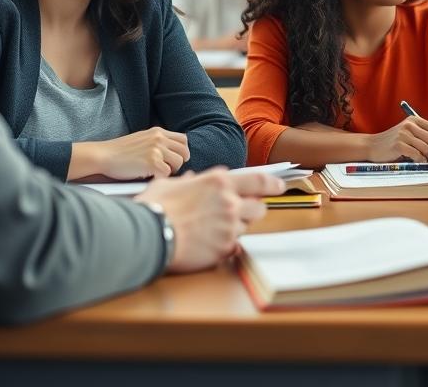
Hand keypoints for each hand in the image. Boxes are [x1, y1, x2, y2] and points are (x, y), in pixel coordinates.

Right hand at [88, 127, 189, 179]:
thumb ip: (157, 142)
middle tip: (167, 169)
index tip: (173, 160)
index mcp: (157, 132)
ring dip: (171, 170)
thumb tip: (172, 152)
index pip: (183, 140)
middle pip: (184, 151)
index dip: (181, 151)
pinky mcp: (152, 162)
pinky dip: (160, 177)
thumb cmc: (119, 151)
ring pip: (179, 162)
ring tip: (157, 172)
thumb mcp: (142, 139)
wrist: (103, 155)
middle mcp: (159, 138)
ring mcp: (156, 149)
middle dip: (179, 162)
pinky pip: (167, 173)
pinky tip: (149, 176)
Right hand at [136, 168, 285, 272]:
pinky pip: (233, 246)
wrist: (148, 235)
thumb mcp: (169, 184)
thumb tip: (191, 179)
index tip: (280, 186)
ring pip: (245, 228)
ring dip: (234, 228)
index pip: (258, 180)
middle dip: (252, 210)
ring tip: (210, 229)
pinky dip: (224, 245)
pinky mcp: (224, 248)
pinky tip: (207, 243)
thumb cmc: (155, 207)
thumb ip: (187, 181)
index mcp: (219, 183)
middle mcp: (230, 203)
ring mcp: (229, 227)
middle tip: (238, 212)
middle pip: (259, 207)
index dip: (273, 184)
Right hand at [365, 117, 427, 161]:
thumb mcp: (407, 134)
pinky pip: (417, 155)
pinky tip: (419, 163)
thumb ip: (421, 136)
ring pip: (426, 148)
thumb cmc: (391, 143)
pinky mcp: (399, 145)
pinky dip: (421, 161)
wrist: (371, 146)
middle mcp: (409, 125)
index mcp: (414, 120)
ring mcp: (404, 134)